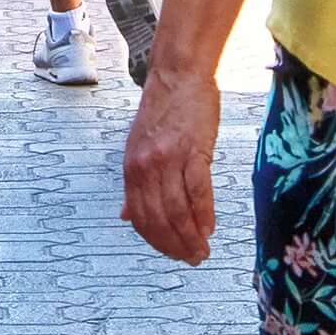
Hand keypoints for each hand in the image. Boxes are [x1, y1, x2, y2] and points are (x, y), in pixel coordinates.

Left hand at [119, 71, 220, 262]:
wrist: (179, 75)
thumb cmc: (164, 109)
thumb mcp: (139, 147)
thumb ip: (135, 184)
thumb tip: (126, 216)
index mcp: (132, 169)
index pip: (140, 217)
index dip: (156, 241)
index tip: (172, 254)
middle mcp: (146, 167)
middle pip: (158, 219)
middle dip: (175, 245)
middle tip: (191, 259)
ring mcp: (168, 159)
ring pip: (178, 211)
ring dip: (191, 236)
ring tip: (202, 250)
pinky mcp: (193, 151)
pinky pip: (198, 192)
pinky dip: (204, 214)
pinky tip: (209, 227)